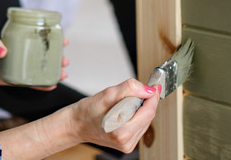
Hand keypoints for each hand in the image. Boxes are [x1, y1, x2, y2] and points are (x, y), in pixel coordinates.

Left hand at [0, 36, 68, 87]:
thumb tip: (2, 50)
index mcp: (21, 41)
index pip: (40, 37)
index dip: (54, 38)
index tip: (63, 39)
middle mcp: (24, 53)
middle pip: (45, 54)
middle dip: (58, 57)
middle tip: (65, 60)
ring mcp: (22, 67)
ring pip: (42, 69)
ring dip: (54, 71)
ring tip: (63, 73)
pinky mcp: (18, 79)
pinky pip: (32, 83)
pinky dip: (42, 85)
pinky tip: (52, 85)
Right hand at [0, 78, 158, 158]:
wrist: (76, 125)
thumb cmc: (87, 112)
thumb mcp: (106, 94)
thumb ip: (129, 89)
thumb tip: (147, 89)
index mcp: (121, 132)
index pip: (148, 112)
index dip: (152, 96)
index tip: (153, 85)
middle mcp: (126, 142)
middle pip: (148, 116)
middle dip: (145, 101)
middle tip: (135, 90)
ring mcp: (127, 145)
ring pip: (145, 120)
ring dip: (140, 108)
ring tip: (123, 102)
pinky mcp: (128, 144)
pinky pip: (140, 125)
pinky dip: (136, 115)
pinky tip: (124, 111)